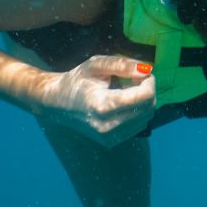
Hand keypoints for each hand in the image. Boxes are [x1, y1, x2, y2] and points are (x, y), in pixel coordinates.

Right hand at [38, 55, 155, 145]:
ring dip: (143, 102)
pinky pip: (139, 125)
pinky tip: (122, 104)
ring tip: (125, 91)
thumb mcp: (96, 65)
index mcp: (103, 106)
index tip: (139, 74)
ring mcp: (110, 138)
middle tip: (133, 80)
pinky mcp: (112, 142)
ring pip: (146, 117)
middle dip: (148, 90)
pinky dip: (137, 112)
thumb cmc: (78, 80)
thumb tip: (147, 70)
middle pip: (148, 107)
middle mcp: (107, 126)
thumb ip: (122, 65)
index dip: (149, 81)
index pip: (145, 96)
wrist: (57, 104)